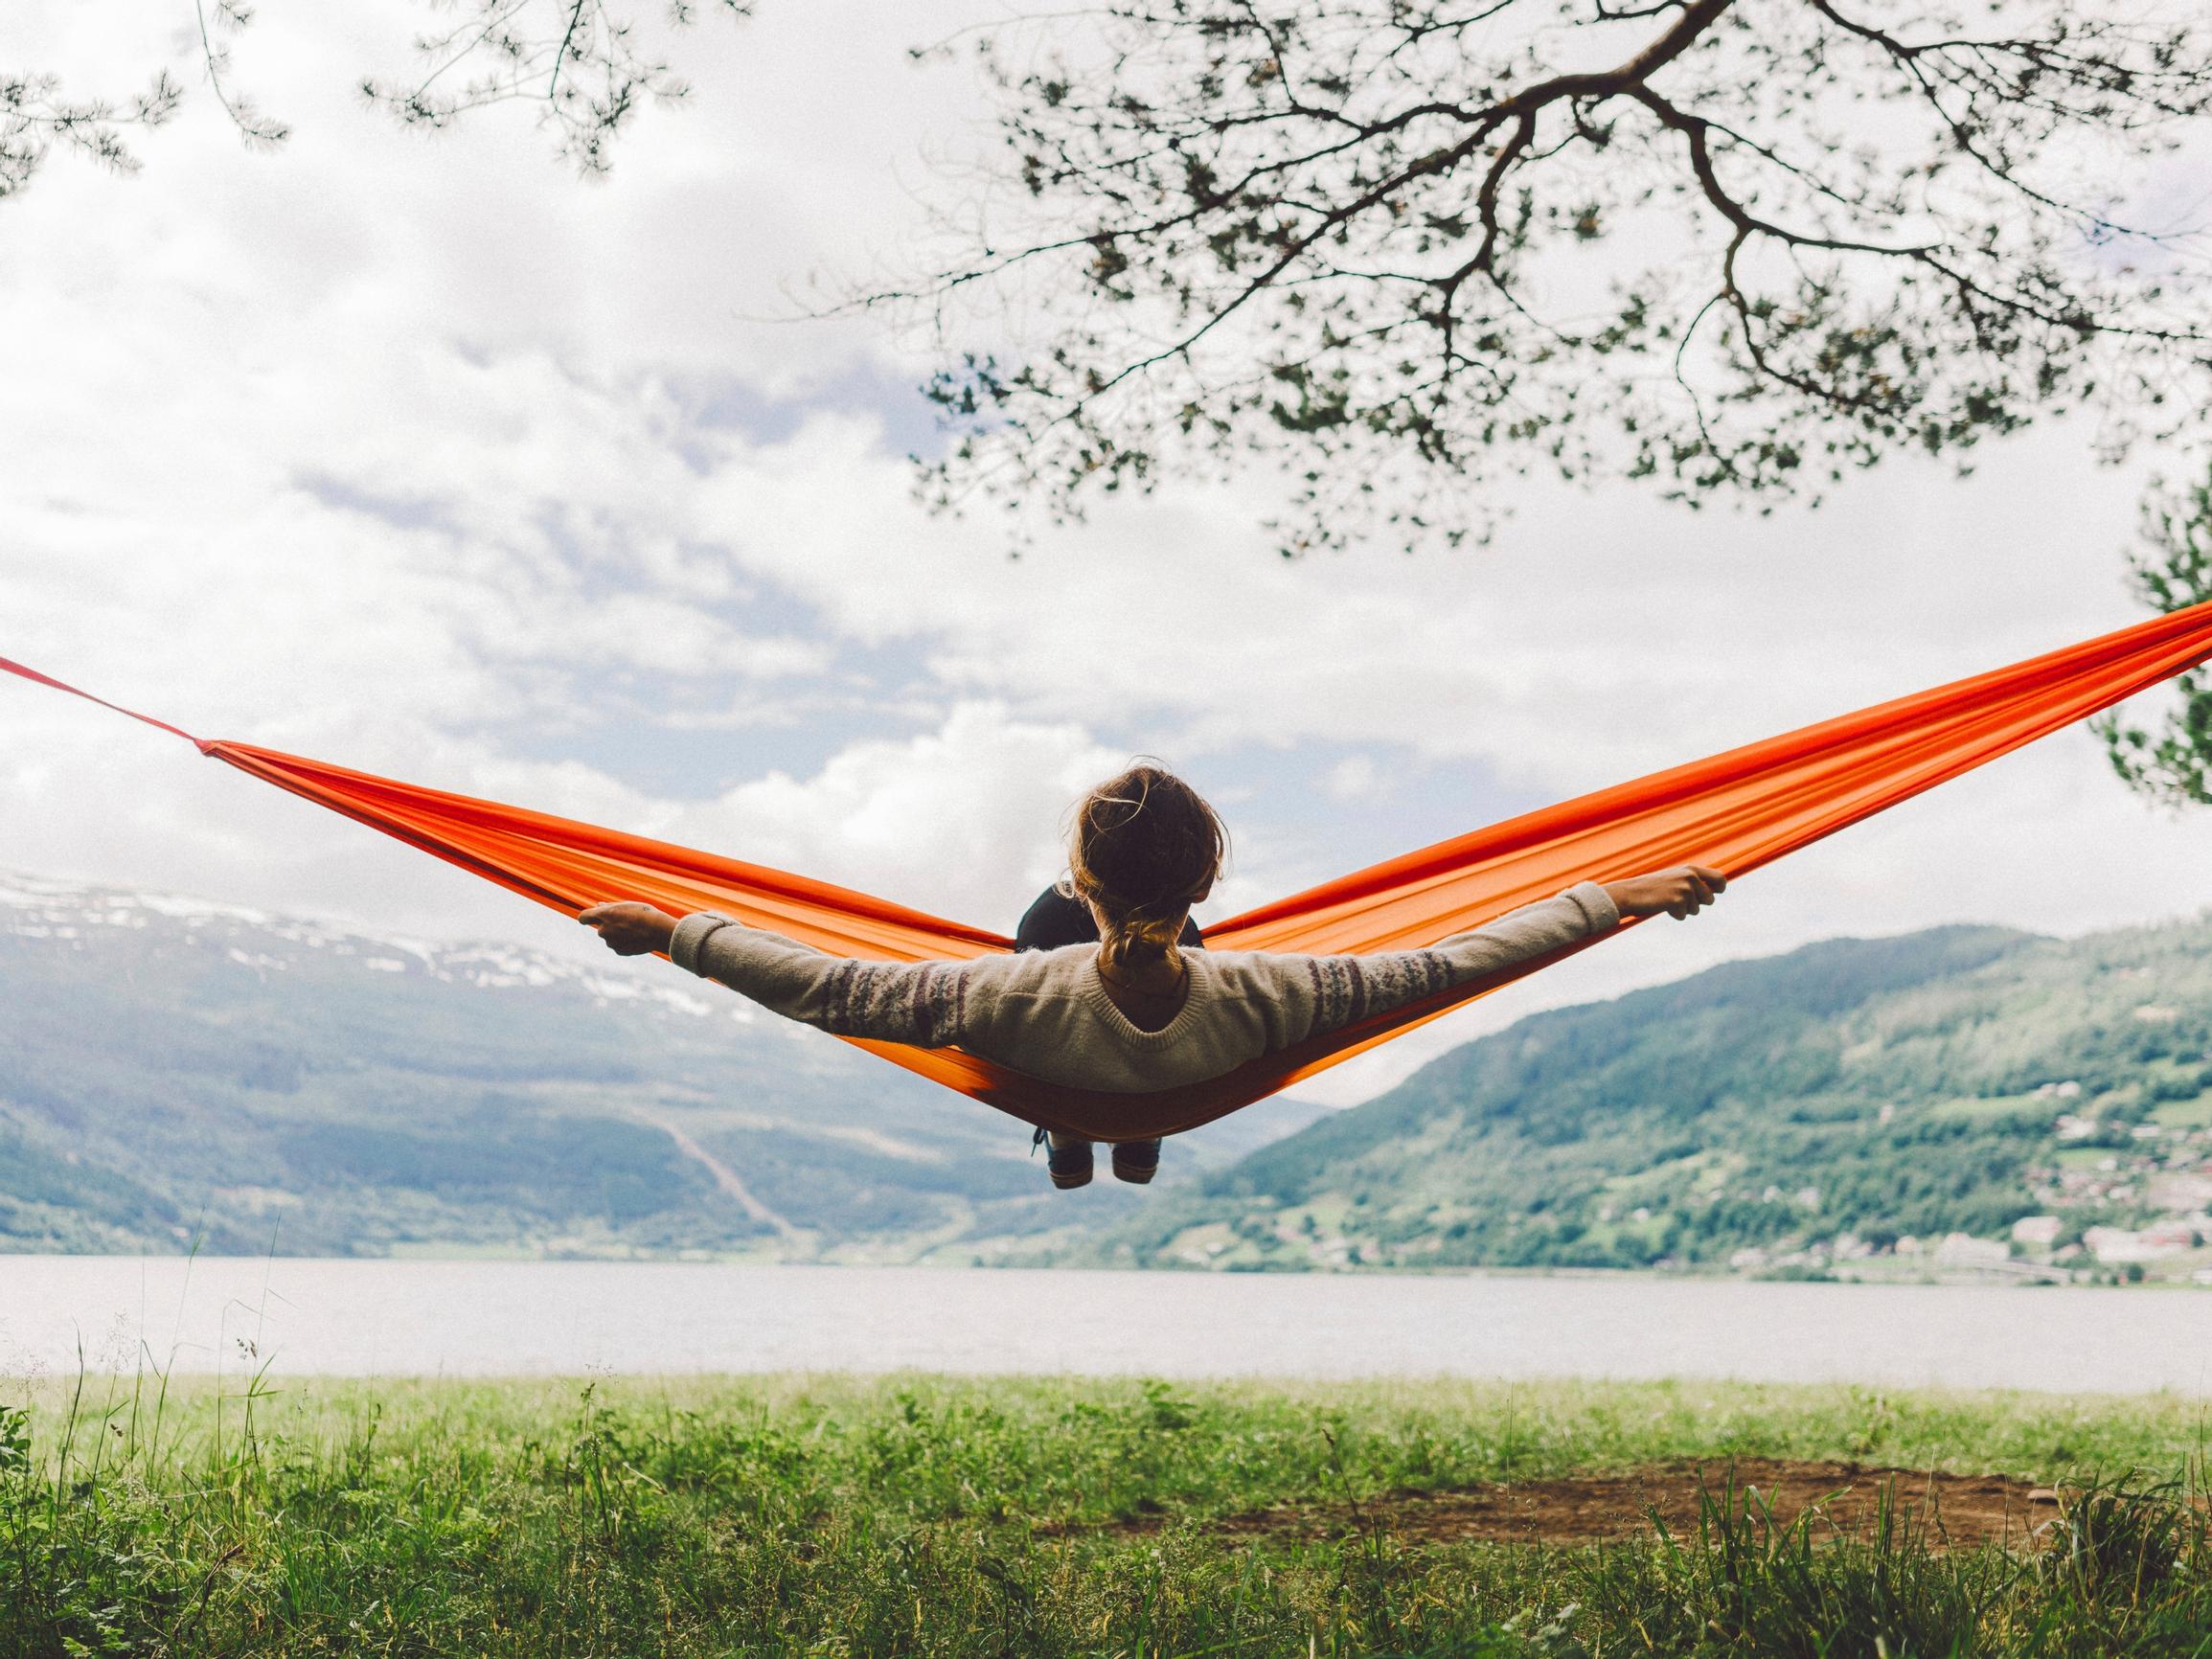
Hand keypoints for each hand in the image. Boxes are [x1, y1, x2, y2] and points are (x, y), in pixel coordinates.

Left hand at [578, 901, 678, 955]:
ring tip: (635, 930)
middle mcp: (603, 930)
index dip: (586, 917)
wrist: (658, 931)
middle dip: (610, 925)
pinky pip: (618, 945)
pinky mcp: (618, 951)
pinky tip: (637, 938)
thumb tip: (598, 905)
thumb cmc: (644, 913)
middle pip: (601, 928)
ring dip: (618, 934)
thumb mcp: (627, 905)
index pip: (583, 917)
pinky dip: (624, 942)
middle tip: (628, 921)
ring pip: (610, 937)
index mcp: (604, 915)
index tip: (589, 918)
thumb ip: (610, 907)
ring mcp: (610, 942)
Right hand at [1602, 864, 1726, 920]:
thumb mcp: (1674, 877)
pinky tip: (1662, 906)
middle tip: (1680, 900)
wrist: (1630, 892)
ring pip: (1696, 910)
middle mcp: (1690, 877)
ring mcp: (1684, 889)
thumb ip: (1692, 881)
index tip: (1714, 893)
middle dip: (1697, 904)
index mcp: (1690, 869)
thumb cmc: (1652, 887)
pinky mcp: (1677, 901)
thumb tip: (1712, 893)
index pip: (1720, 878)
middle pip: (1709, 899)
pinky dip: (1674, 915)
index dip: (1720, 888)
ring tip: (1667, 901)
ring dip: (1683, 910)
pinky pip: (1683, 916)